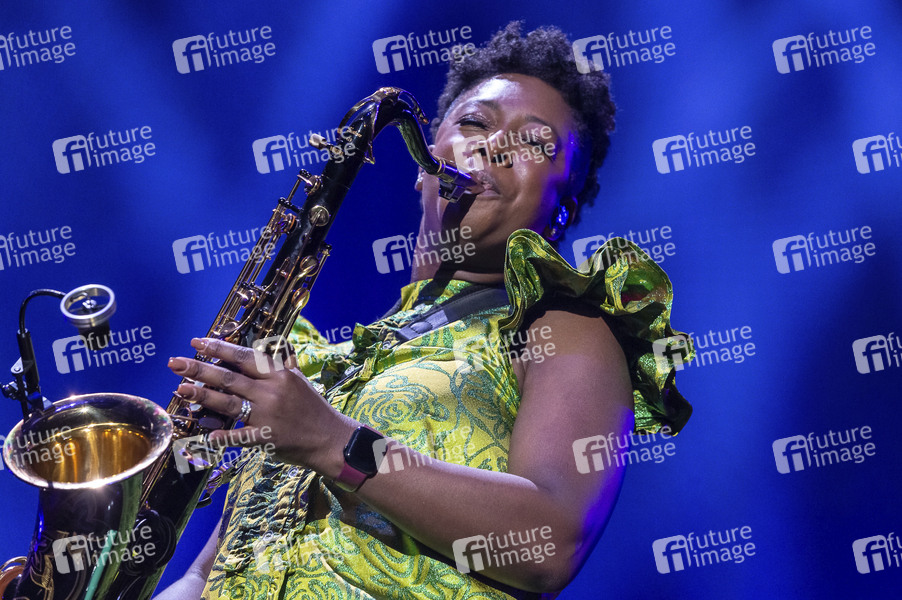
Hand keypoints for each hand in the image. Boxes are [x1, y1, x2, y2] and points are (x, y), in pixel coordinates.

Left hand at [167, 337, 355, 474]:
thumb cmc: (313, 407)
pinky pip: (240, 436)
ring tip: (180, 389)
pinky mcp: (267, 438)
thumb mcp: (299, 379)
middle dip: (199, 369)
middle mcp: (272, 392)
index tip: (197, 342)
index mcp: (279, 374)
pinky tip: (205, 433)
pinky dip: (222, 435)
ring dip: (202, 396)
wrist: (331, 438)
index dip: (219, 348)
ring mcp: (268, 415)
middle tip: (175, 363)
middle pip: (229, 378)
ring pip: (229, 403)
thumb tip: (267, 344)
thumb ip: (281, 362)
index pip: (244, 357)